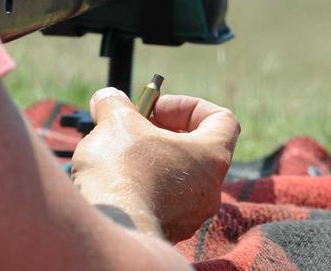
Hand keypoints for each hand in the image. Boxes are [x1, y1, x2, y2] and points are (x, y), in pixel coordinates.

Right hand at [71, 88, 239, 242]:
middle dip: (161, 132)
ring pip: (175, 176)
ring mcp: (190, 214)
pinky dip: (140, 185)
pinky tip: (113, 181)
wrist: (111, 228)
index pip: (222, 120)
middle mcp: (209, 189)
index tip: (156, 109)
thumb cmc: (123, 171)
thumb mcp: (117, 122)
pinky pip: (159, 200)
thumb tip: (108, 99)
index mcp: (212, 157)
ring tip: (117, 153)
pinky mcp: (167, 231)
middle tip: (132, 127)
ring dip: (149, 159)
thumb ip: (115, 104)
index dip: (189, 107)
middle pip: (194, 148)